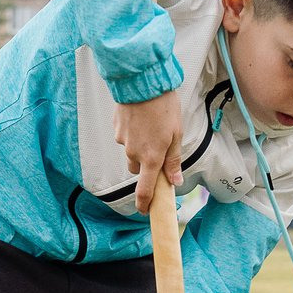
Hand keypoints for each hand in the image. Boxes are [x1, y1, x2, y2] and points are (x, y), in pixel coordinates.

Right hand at [115, 90, 182, 212]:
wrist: (142, 82)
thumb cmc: (164, 108)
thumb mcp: (176, 134)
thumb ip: (173, 160)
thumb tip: (175, 181)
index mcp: (151, 158)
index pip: (144, 190)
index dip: (144, 203)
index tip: (144, 211)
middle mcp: (134, 153)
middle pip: (137, 169)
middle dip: (146, 164)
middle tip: (158, 148)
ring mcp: (122, 141)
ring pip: (131, 152)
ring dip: (139, 146)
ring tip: (150, 126)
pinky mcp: (116, 129)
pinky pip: (124, 137)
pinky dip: (133, 133)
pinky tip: (141, 118)